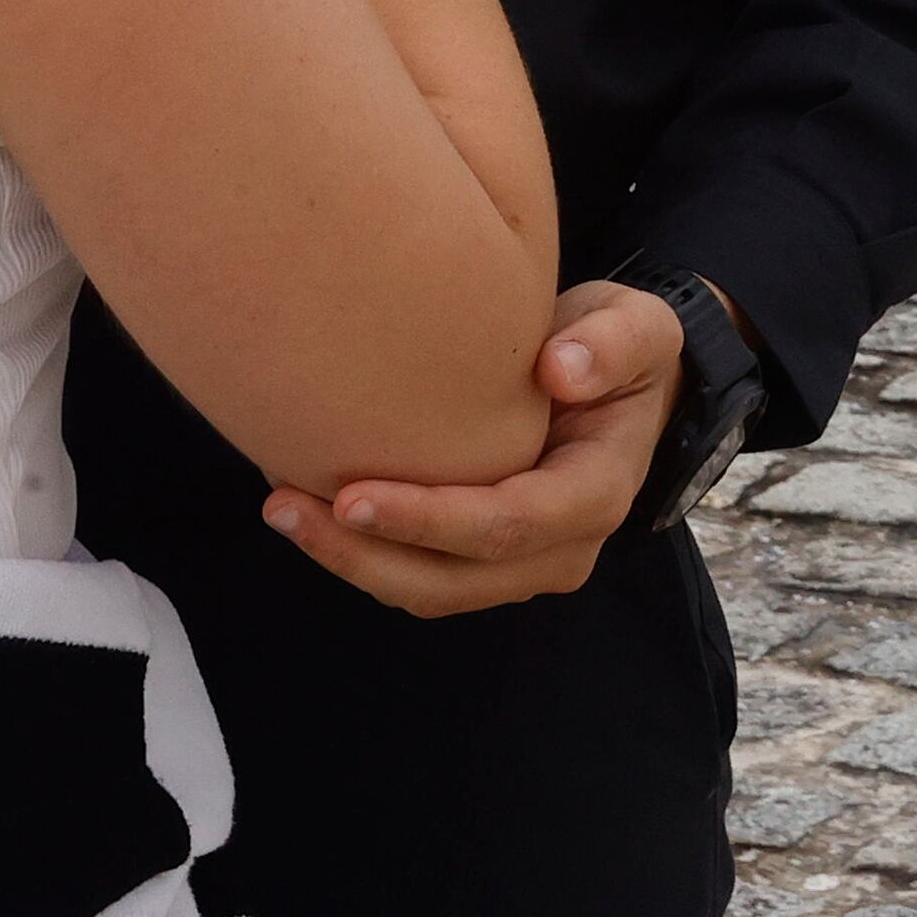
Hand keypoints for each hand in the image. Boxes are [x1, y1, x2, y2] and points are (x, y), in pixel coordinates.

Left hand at [257, 281, 682, 616]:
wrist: (611, 377)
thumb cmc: (618, 348)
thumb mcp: (636, 326)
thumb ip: (612, 342)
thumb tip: (560, 370)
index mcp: (596, 495)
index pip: (507, 525)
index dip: (429, 519)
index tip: (352, 495)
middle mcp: (560, 549)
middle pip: (453, 579)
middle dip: (365, 554)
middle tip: (286, 507)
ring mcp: (519, 564)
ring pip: (425, 589)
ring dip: (350, 560)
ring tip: (280, 508)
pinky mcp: (479, 559)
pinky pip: (415, 573)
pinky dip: (359, 551)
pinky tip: (306, 506)